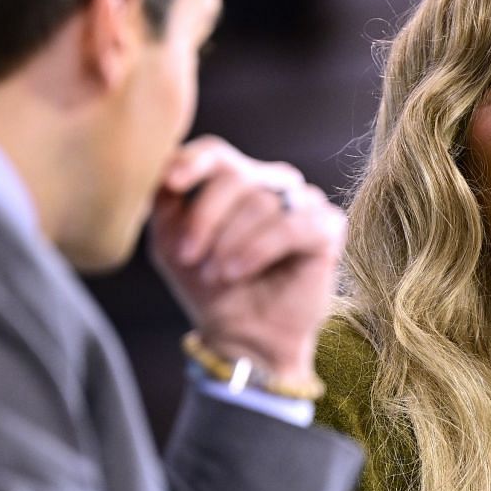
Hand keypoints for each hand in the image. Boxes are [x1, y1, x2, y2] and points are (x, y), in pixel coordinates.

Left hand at [150, 136, 344, 379]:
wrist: (244, 336)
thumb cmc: (210, 288)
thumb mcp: (172, 244)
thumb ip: (164, 203)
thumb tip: (163, 170)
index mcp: (237, 181)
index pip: (216, 154)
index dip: (193, 162)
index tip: (172, 182)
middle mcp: (273, 184)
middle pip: (234, 178)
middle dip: (204, 220)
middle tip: (189, 258)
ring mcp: (303, 203)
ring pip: (261, 203)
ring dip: (229, 243)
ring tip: (217, 274)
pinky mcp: (327, 227)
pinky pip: (290, 226)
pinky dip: (258, 250)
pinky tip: (239, 271)